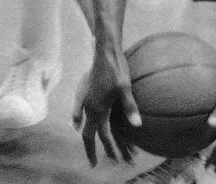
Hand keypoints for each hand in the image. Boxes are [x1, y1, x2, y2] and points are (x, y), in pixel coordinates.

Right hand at [72, 49, 139, 165]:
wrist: (104, 51)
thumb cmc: (116, 68)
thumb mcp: (124, 87)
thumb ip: (129, 107)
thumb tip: (137, 126)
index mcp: (97, 108)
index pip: (102, 136)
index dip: (107, 150)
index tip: (109, 163)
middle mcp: (89, 106)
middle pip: (90, 134)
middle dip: (93, 150)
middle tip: (95, 164)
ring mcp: (86, 99)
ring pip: (87, 124)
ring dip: (93, 137)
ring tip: (97, 148)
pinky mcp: (88, 93)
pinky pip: (82, 113)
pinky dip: (82, 122)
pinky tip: (78, 123)